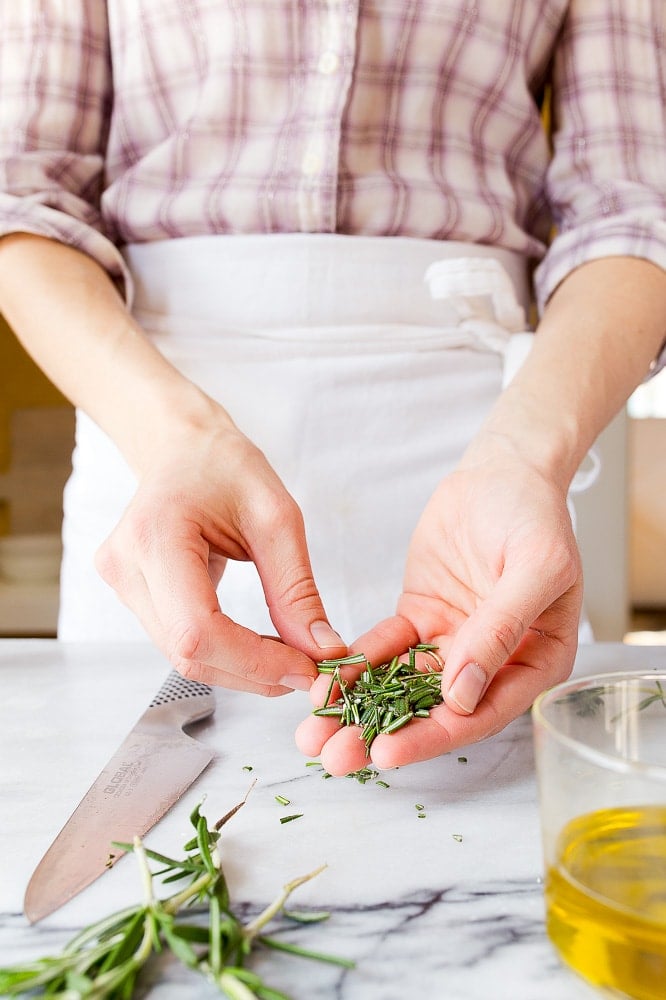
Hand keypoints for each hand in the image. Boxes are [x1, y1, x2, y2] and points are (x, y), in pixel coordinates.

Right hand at [95, 406, 346, 692]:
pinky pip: (178, 642)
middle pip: (188, 651)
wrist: (182, 446)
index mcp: (155, 536)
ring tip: (288, 655)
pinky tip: (257, 644)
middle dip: (253, 672)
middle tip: (307, 669)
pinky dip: (223, 653)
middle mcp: (125, 566)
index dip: (253, 662)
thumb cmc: (226, 467)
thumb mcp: (276, 518)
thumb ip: (296, 589)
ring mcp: (122, 583)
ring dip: (240, 668)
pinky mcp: (130, 594)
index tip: (305, 668)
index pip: (197, 629)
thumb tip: (321, 652)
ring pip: (182, 656)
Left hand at [295, 450, 581, 770]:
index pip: (481, 713)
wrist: (502, 470)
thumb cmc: (534, 516)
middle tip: (333, 757)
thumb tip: (462, 696)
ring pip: (401, 686)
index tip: (387, 753)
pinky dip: (353, 665)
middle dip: (382, 734)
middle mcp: (491, 663)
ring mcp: (451, 642)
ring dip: (358, 709)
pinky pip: (383, 648)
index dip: (434, 736)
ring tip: (312, 735)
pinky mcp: (419, 619)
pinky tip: (322, 681)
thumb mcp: (534, 568)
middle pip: (433, 710)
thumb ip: (500, 629)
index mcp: (534, 662)